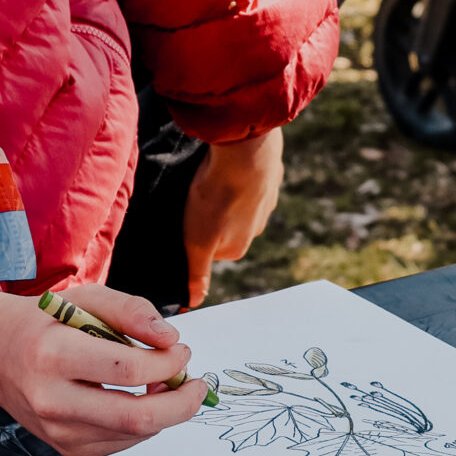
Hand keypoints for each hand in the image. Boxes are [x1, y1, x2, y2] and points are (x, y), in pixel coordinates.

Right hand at [0, 281, 205, 455]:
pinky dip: (143, 425)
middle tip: (196, 384)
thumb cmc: (42, 320)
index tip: (181, 348)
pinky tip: (141, 399)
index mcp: (52, 354)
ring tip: (166, 384)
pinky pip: (120, 444)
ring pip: (132, 435)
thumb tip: (170, 338)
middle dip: (180, 403)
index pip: (127, 368)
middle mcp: (51, 399)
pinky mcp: (65, 447)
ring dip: (164, 413)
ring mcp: (56, 431)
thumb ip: (130, 310)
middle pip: (136, 417)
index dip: (167, 361)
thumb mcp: (84, 297)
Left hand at [183, 131, 284, 308]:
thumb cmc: (215, 198)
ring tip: (209, 178)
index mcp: (238, 248)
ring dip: (225, 193)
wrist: (246, 153)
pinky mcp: (271, 176)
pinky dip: (239, 173)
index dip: (193, 233)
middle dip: (210, 214)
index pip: (208, 248)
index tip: (184, 219)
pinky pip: (250, 178)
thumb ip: (197, 274)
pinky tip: (228, 163)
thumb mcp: (197, 242)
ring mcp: (266, 202)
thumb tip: (194, 302)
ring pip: (237, 202)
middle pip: (224, 226)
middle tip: (194, 197)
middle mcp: (256, 229)